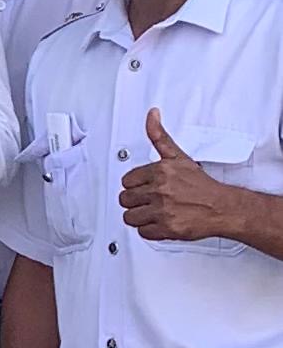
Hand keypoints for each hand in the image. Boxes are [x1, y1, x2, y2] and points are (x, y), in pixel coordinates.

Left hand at [119, 109, 241, 243]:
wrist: (221, 207)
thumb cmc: (200, 185)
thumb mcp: (178, 156)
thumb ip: (159, 137)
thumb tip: (152, 115)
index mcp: (160, 171)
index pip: (127, 181)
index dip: (134, 185)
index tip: (144, 187)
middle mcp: (159, 190)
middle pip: (125, 199)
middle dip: (135, 200)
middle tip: (148, 200)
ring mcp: (162, 210)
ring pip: (130, 217)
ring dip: (139, 216)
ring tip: (152, 212)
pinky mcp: (166, 228)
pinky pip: (143, 232)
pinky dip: (149, 230)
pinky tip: (159, 222)